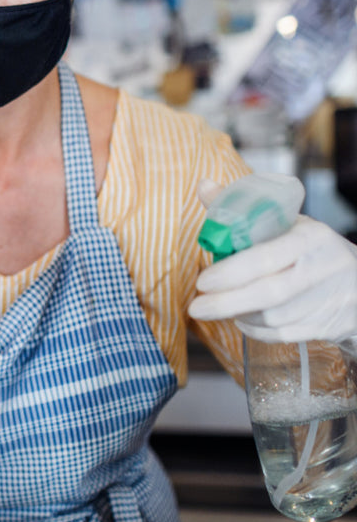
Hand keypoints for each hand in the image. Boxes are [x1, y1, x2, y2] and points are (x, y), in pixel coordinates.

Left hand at [189, 180, 356, 343]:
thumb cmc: (312, 249)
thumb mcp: (286, 222)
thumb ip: (241, 209)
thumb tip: (203, 186)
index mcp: (310, 239)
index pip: (266, 257)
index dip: (231, 272)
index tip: (203, 281)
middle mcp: (320, 271)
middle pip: (268, 294)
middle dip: (225, 303)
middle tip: (196, 307)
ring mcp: (326, 302)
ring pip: (271, 318)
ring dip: (238, 314)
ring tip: (219, 306)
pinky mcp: (325, 327)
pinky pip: (280, 335)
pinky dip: (255, 330)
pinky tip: (243, 318)